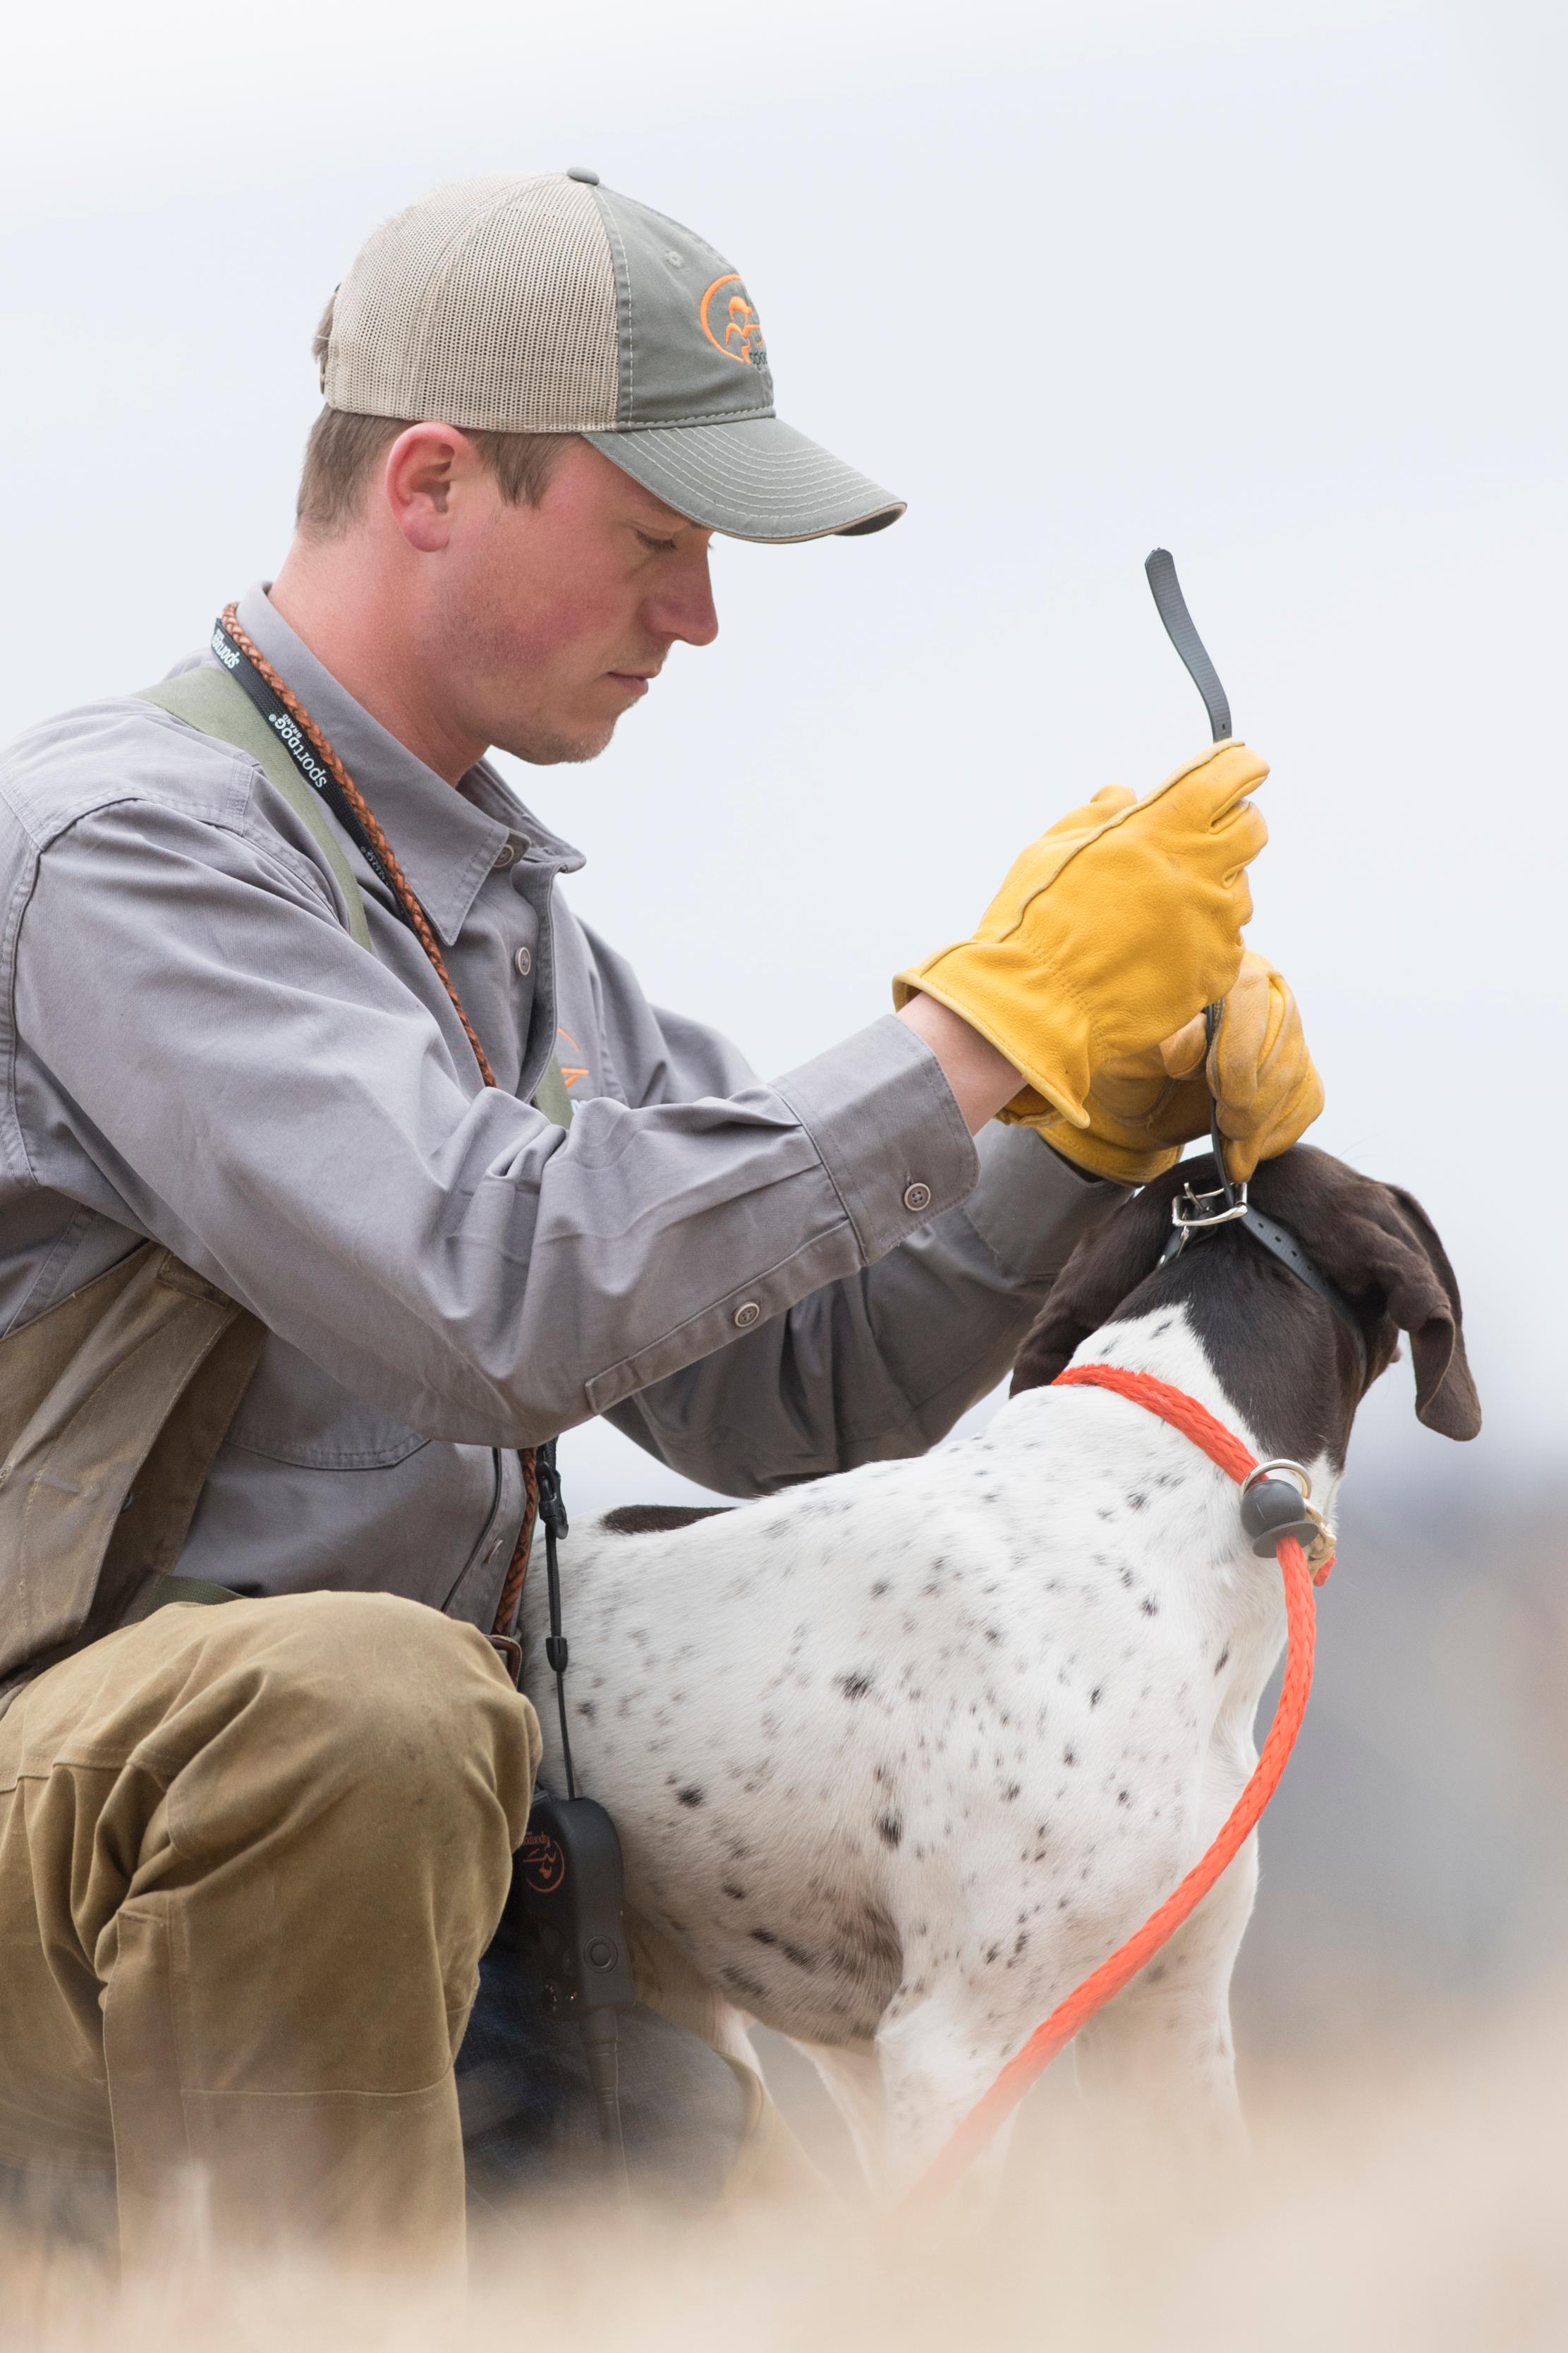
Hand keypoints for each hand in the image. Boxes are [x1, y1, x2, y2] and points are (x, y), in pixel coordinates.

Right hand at [894, 742, 1267, 1131]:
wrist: (1037, 1008)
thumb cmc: (1034, 925)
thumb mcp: (1051, 849)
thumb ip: (1097, 815)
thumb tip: (1124, 794)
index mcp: (1158, 830)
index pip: (1227, 776)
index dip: (1239, 765)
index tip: (1242, 765)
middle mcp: (1196, 872)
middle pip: (1252, 828)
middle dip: (1235, 822)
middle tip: (1202, 835)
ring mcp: (1212, 925)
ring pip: (1238, 890)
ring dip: (1212, 887)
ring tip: (1162, 908)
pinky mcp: (1215, 970)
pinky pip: (1226, 941)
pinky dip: (1203, 938)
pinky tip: (1160, 948)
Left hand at [1007, 950, 1323, 1183]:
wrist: (1143, 1097)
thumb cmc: (1132, 1064)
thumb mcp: (1130, 1051)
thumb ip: (1159, 1041)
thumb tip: (1192, 1045)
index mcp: (1217, 973)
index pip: (1249, 996)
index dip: (1241, 1048)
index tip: (1224, 1096)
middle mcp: (1261, 992)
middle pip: (1280, 1040)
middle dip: (1258, 1095)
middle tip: (1229, 1129)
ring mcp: (1283, 1031)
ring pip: (1295, 1073)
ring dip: (1266, 1121)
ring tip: (1236, 1154)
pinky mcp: (1294, 1068)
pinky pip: (1307, 1098)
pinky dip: (1281, 1131)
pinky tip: (1251, 1152)